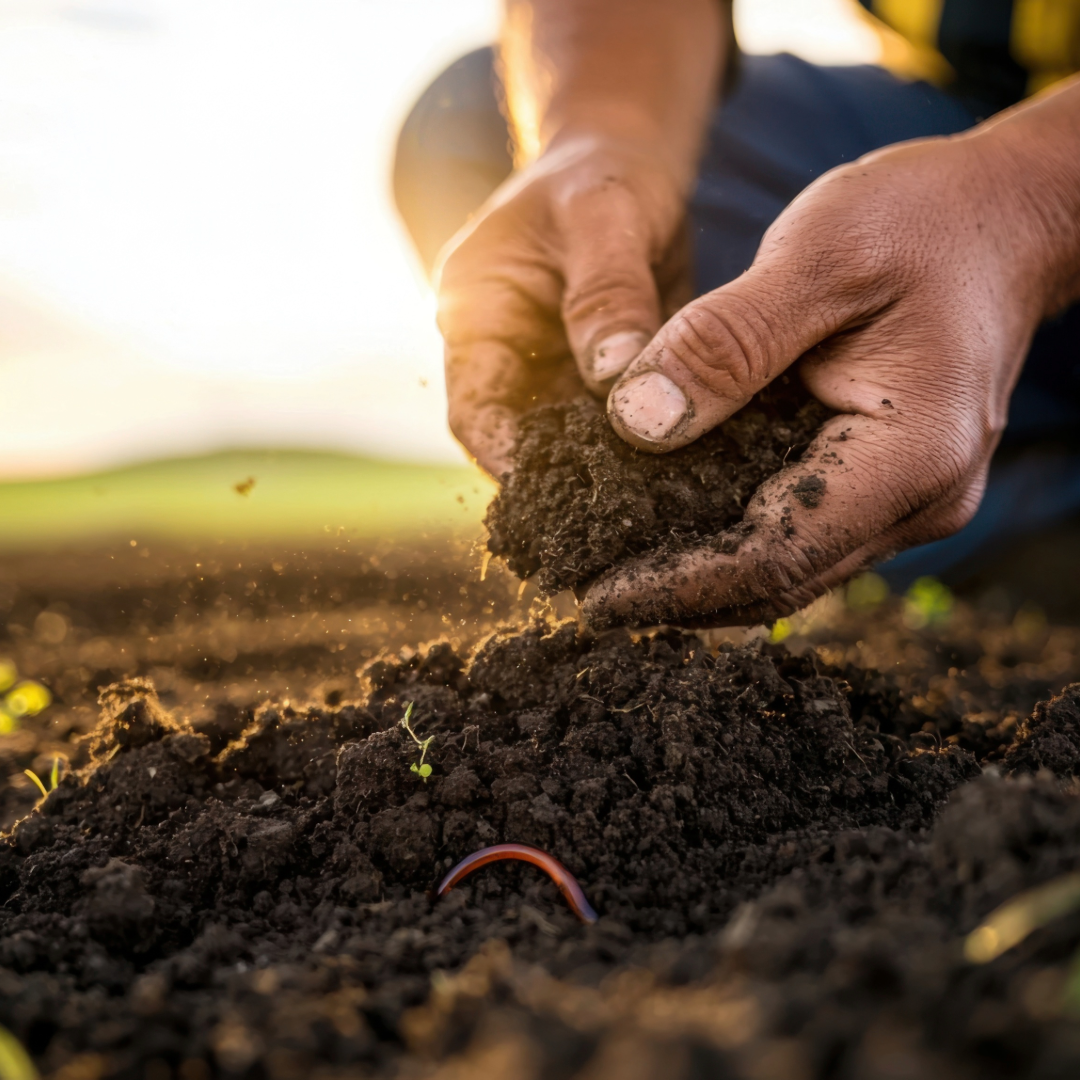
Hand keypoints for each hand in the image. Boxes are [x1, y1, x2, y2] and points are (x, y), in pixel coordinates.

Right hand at [436, 134, 691, 476]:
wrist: (628, 156)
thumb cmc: (604, 169)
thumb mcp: (604, 214)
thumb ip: (607, 293)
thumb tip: (614, 377)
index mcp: (475, 312)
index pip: (474, 411)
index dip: (509, 459)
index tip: (563, 494)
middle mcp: (506, 350)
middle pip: (520, 437)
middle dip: (564, 474)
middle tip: (623, 508)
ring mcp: (551, 366)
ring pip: (570, 438)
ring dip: (608, 464)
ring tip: (657, 494)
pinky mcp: (596, 374)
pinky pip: (613, 421)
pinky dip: (640, 439)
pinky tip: (680, 460)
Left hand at [584, 126, 1067, 628]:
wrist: (1004, 217)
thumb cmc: (923, 220)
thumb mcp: (817, 255)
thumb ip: (724, 342)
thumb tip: (636, 422)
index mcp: (911, 452)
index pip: (778, 554)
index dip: (680, 583)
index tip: (600, 594)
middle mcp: (920, 498)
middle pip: (782, 581)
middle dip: (682, 595)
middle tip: (592, 593)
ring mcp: (909, 499)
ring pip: (791, 568)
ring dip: (704, 577)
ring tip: (619, 568)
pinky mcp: (888, 483)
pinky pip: (803, 531)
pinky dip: (734, 539)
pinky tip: (675, 526)